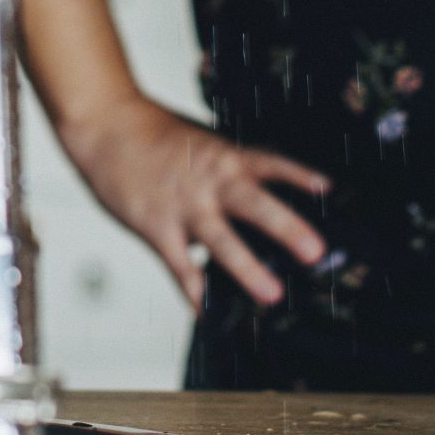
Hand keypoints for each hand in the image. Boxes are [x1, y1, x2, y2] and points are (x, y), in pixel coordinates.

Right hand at [59, 95, 328, 308]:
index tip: (328, 189)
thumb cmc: (154, 134)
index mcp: (223, 156)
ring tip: (271, 294)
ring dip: (248, 269)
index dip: (299, 176)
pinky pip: (178, 265)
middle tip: (314, 251)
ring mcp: (183, 206)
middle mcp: (209, 181)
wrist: (106, 124)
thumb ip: (229, 169)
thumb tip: (259, 197)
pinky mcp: (156, 226)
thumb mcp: (201, 141)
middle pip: (254, 204)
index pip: (269, 164)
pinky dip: (193, 290)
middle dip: (286, 228)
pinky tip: (206, 310)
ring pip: (220, 241)